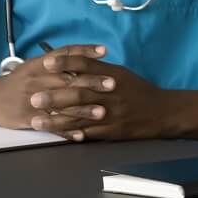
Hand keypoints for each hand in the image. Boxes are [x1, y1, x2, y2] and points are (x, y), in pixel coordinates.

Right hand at [0, 44, 112, 139]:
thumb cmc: (18, 81)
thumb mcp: (35, 66)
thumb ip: (59, 62)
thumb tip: (88, 57)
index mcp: (39, 66)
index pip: (64, 55)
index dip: (84, 52)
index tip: (104, 51)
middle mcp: (37, 80)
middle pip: (67, 80)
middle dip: (91, 82)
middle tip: (112, 84)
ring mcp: (32, 100)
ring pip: (61, 105)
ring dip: (83, 109)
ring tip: (103, 111)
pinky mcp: (28, 118)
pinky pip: (50, 126)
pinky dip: (66, 131)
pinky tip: (82, 135)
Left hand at [23, 53, 168, 140]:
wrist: (163, 112)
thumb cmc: (138, 91)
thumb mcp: (121, 73)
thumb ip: (98, 69)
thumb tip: (72, 61)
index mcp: (113, 76)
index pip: (86, 65)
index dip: (65, 63)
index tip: (46, 63)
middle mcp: (111, 94)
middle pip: (79, 93)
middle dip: (54, 97)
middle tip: (33, 98)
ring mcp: (113, 114)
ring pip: (80, 117)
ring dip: (56, 121)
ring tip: (36, 122)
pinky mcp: (115, 131)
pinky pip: (91, 133)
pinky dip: (75, 135)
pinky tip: (60, 136)